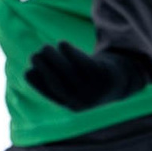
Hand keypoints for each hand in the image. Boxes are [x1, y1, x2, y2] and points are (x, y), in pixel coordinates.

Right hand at [24, 43, 150, 111]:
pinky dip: (71, 52)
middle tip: (35, 56)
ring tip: (45, 48)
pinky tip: (62, 44)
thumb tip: (30, 74)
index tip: (29, 71)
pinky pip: (82, 63)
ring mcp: (95, 89)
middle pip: (57, 82)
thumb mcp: (73, 85)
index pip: (51, 94)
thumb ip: (53, 80)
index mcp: (74, 106)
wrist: (122, 79)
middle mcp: (84, 101)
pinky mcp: (104, 76)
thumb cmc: (88, 80)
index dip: (38, 83)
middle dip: (43, 67)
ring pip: (68, 71)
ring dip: (53, 57)